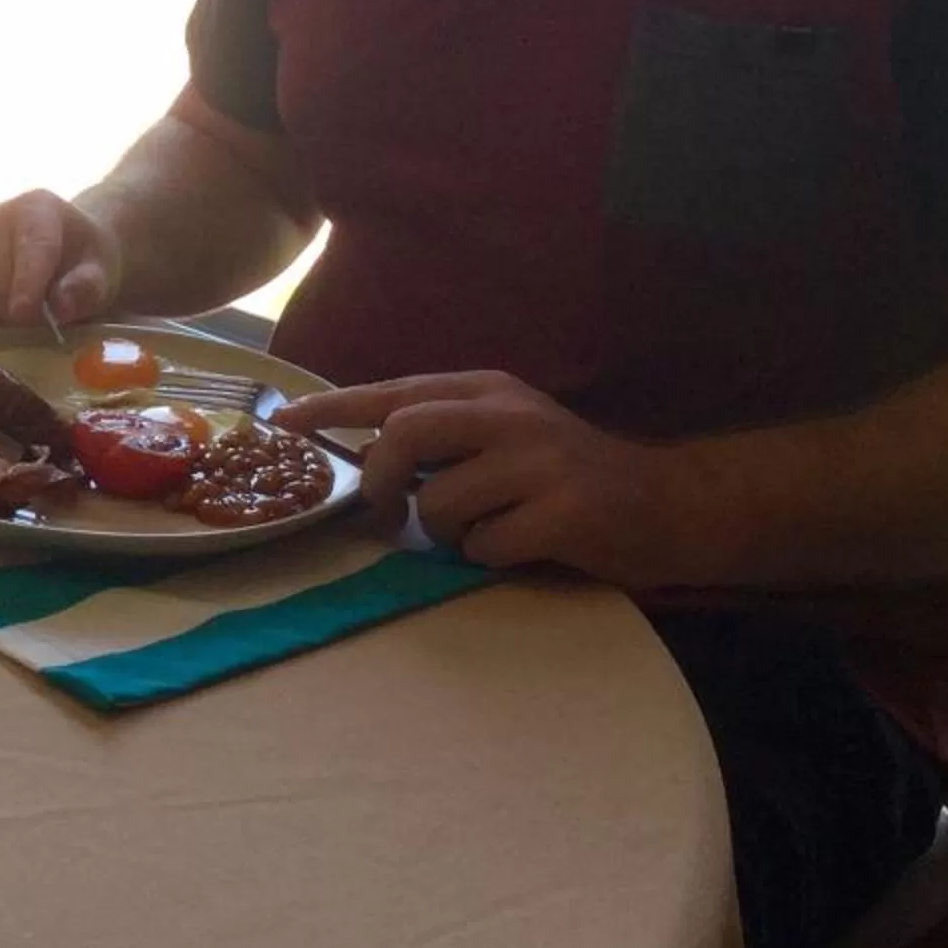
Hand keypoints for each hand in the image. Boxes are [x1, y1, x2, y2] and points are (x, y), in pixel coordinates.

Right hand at [0, 191, 120, 330]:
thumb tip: (60, 307)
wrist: (62, 247)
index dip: (26, 283)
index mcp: (36, 209)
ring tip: (17, 321)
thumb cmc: (81, 259)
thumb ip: (86, 287)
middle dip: (13, 313)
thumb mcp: (100, 271)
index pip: (30, 247)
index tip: (24, 315)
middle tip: (37, 327)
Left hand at [273, 370, 695, 589]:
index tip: (280, 423)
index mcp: (487, 390)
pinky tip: (522, 548)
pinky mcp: (566, 510)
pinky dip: (489, 557)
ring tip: (484, 532)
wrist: (667, 505)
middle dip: (380, 480)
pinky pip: (487, 544)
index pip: (393, 392)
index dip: (332, 408)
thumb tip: (363, 460)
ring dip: (446, 533)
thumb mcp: (504, 436)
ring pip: (441, 501)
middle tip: (386, 515)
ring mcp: (541, 460)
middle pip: (405, 433)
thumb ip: (443, 438)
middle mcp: (510, 414)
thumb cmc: (569, 477)